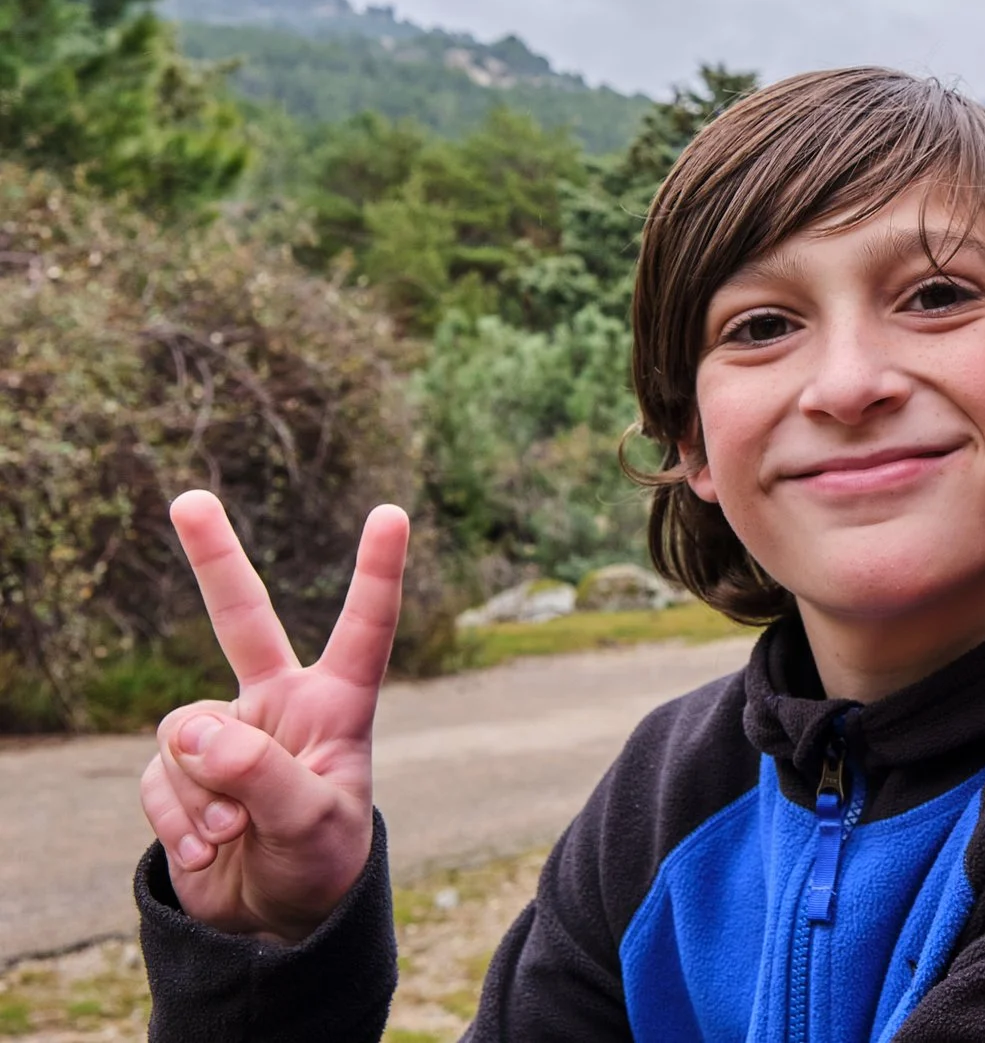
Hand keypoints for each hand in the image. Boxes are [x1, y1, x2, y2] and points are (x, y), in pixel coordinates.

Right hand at [136, 490, 407, 942]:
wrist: (275, 920)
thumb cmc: (320, 863)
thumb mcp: (311, 823)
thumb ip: (261, 774)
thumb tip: (197, 731)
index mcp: (337, 704)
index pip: (363, 628)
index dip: (377, 572)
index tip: (393, 512)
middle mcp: (279, 704)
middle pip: (241, 618)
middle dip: (213, 558)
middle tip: (188, 498)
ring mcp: (226, 735)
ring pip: (185, 734)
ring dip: (202, 793)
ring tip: (236, 834)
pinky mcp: (180, 772)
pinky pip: (159, 778)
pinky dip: (176, 820)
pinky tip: (206, 850)